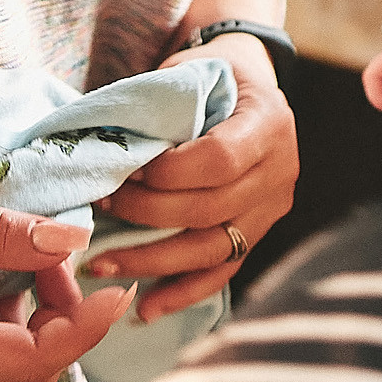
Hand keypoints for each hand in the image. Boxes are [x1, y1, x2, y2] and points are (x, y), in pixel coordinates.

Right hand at [0, 175, 132, 381]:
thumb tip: (73, 242)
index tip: (114, 288)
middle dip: (64, 320)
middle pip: (29, 374)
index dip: (85, 326)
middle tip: (60, 258)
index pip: (36, 360)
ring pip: (8, 368)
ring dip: (37, 320)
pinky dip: (6, 321)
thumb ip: (2, 232)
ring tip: (28, 258)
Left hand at [90, 34, 297, 319]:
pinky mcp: (256, 234)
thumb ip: (158, 106)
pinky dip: (182, 293)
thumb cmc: (209, 76)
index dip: (168, 171)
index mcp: (268, 122)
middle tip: (101, 204)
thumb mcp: (189, 72)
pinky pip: (222, 272)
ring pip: (213, 249)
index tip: (126, 169)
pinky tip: (145, 308)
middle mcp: (280, 170)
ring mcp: (271, 209)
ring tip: (102, 264)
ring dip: (153, 261)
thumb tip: (100, 148)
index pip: (219, 159)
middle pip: (211, 209)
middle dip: (147, 213)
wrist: (246, 84)